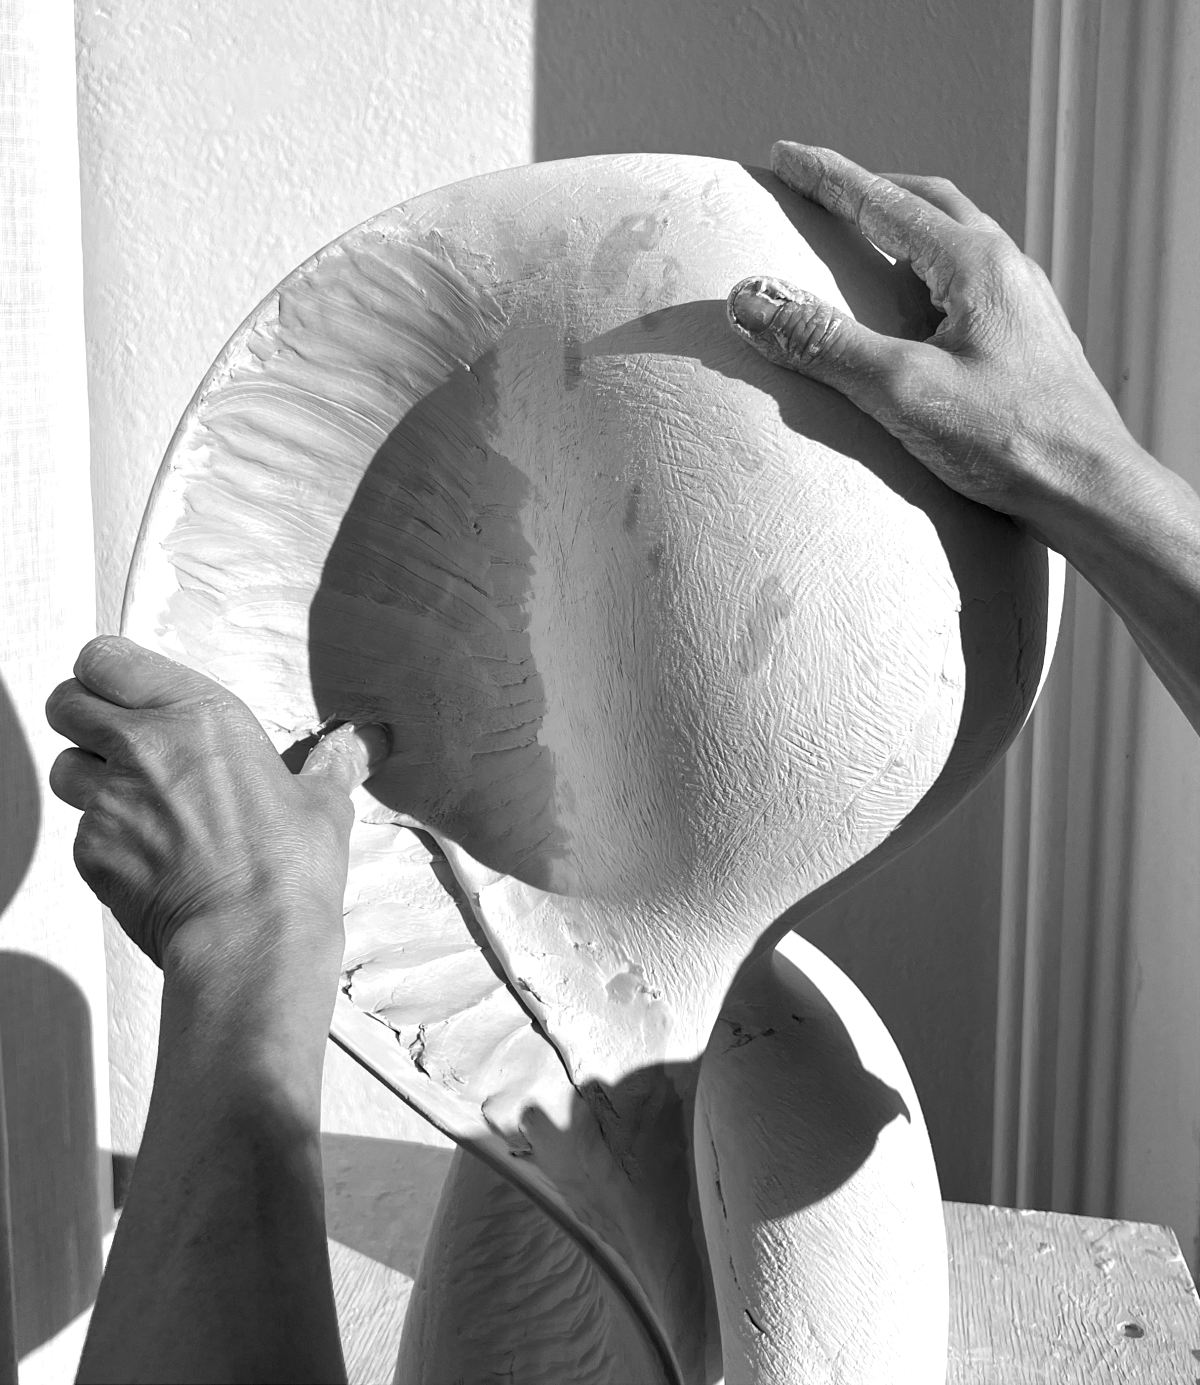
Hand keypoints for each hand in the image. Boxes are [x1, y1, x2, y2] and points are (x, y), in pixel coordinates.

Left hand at [46, 635, 386, 973]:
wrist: (250, 939)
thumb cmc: (290, 868)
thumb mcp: (323, 802)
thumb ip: (331, 764)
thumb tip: (370, 744)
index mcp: (200, 715)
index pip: (106, 659)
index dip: (107, 674)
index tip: (123, 691)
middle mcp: (144, 746)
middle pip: (66, 702)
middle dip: (83, 717)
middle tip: (117, 741)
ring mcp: (110, 800)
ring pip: (65, 767)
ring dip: (89, 778)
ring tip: (135, 803)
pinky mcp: (91, 851)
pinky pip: (79, 831)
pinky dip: (104, 840)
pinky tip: (147, 858)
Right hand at [727, 141, 1137, 543]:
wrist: (1090, 491)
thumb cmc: (1011, 441)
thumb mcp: (903, 390)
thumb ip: (826, 343)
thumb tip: (752, 302)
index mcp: (977, 265)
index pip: (886, 202)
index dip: (829, 179)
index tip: (785, 158)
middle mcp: (1007, 271)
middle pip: (931, 204)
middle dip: (871, 191)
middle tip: (823, 192)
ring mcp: (1023, 306)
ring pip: (956, 242)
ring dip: (905, 230)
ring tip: (863, 246)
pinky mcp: (1026, 344)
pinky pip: (971, 285)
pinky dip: (928, 276)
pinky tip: (914, 313)